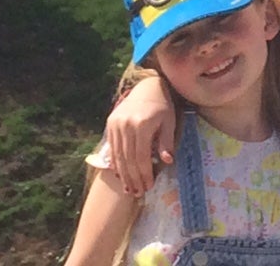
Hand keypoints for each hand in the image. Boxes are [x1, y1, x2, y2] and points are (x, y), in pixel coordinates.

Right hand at [104, 74, 175, 194]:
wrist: (148, 87)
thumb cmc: (163, 106)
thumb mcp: (169, 122)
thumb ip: (166, 141)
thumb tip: (167, 162)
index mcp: (142, 125)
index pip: (142, 156)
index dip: (145, 173)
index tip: (149, 186)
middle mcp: (126, 125)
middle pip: (128, 159)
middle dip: (133, 178)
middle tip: (138, 193)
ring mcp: (116, 124)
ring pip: (118, 156)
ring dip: (123, 175)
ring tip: (129, 189)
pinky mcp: (110, 124)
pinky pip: (112, 148)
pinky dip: (116, 163)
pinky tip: (120, 175)